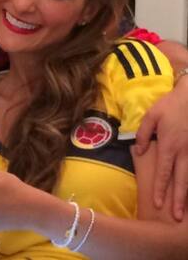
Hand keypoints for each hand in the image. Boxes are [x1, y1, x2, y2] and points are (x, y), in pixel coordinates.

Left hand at [136, 79, 187, 219]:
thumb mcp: (151, 115)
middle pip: (181, 181)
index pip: (164, 172)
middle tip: (175, 218)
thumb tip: (139, 151)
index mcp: (169, 146)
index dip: (161, 189)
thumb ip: (143, 134)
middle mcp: (185, 153)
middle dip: (178, 200)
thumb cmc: (171, 105)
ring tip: (186, 211)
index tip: (158, 203)